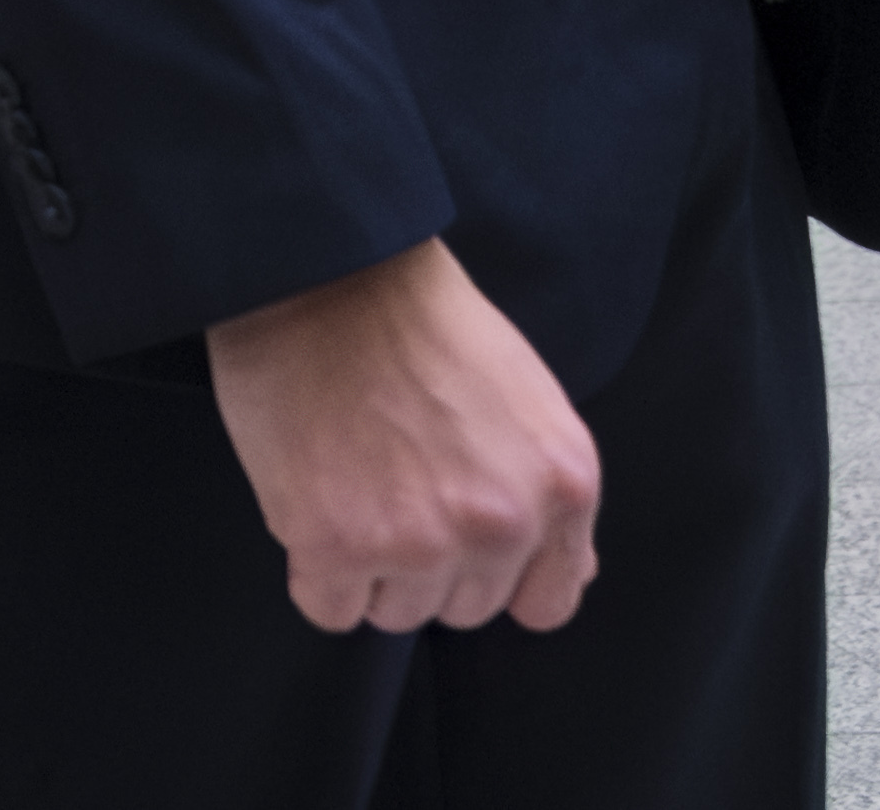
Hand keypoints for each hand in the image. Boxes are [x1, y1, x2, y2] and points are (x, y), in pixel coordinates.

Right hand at [201, 236, 602, 636]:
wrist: (324, 267)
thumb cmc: (417, 316)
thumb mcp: (526, 394)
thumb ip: (545, 488)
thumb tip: (570, 572)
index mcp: (563, 483)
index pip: (547, 601)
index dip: (497, 573)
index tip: (457, 537)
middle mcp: (503, 522)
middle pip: (462, 608)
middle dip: (424, 560)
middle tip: (386, 479)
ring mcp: (421, 540)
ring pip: (395, 612)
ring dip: (366, 565)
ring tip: (347, 479)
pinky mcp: (337, 544)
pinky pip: (328, 608)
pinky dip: (313, 569)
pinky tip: (309, 499)